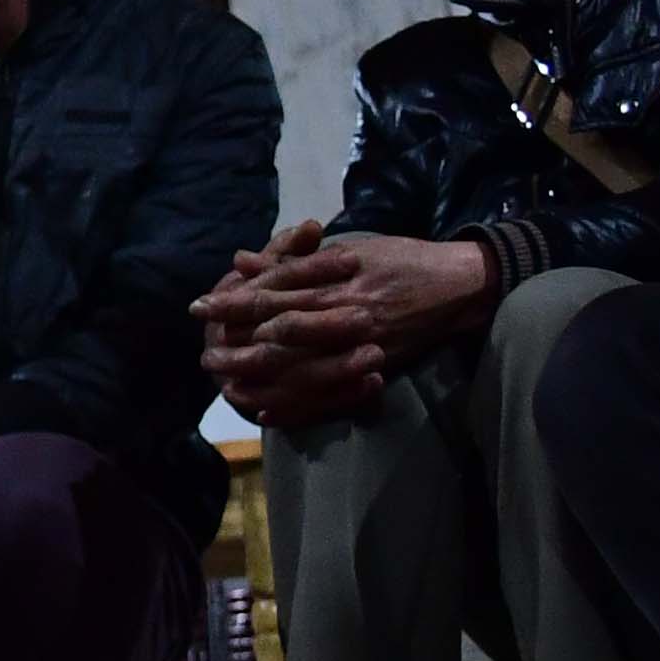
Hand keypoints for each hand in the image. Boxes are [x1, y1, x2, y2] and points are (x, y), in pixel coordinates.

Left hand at [196, 222, 492, 389]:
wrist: (459, 284)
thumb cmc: (401, 259)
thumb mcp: (348, 249)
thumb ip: (292, 259)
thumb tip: (240, 261)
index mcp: (333, 277)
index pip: (272, 290)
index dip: (234, 300)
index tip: (200, 307)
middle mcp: (343, 310)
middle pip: (278, 331)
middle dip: (238, 344)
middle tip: (205, 357)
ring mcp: (359, 342)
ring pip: (299, 365)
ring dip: (260, 377)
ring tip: (225, 386)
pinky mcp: (374, 365)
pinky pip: (329, 391)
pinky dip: (297, 403)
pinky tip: (267, 411)